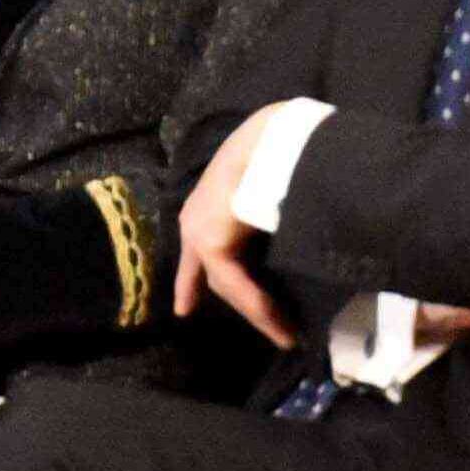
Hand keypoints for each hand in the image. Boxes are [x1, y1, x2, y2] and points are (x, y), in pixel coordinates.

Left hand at [171, 108, 296, 346]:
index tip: (184, 311)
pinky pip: (238, 286)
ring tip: (286, 334)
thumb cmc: (272, 153)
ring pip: (229, 286)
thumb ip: (263, 213)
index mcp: (205, 207)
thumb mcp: (262, 187)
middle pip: (219, 277)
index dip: (190, 283)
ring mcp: (199, 233)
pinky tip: (280, 326)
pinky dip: (260, 307)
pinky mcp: (210, 243)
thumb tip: (284, 232)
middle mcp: (195, 222)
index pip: (196, 253)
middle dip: (247, 306)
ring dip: (260, 312)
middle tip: (276, 330)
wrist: (271, 136)